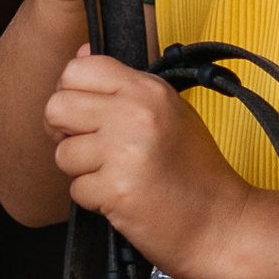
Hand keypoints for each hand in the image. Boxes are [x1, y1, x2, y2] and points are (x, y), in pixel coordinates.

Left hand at [43, 47, 264, 278]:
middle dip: (64, 131)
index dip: (71, 91)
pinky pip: (76, 189)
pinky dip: (93, 199)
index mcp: (148, 90)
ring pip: (62, 152)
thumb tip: (81, 54)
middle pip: (58, 106)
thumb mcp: (168, 111)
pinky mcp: (116, 190)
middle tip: (89, 147)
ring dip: (81, 170)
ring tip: (114, 174)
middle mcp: (135, 114)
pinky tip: (121, 196)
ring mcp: (125, 152)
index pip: (78, 69)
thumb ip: (123, 85)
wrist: (220, 223)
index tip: (82, 113)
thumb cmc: (194, 170)